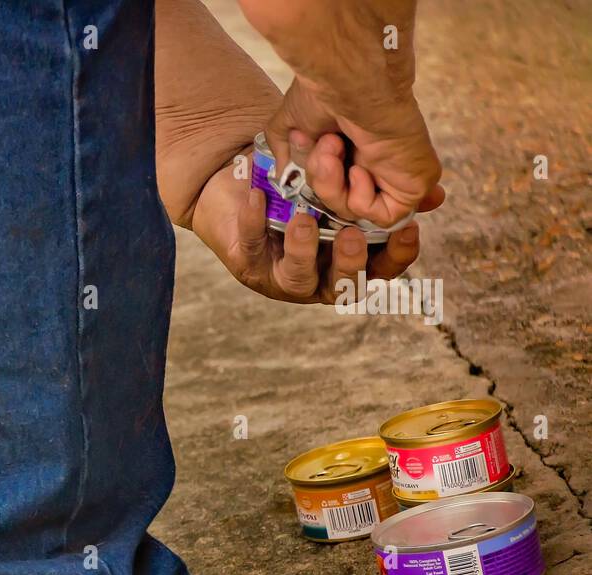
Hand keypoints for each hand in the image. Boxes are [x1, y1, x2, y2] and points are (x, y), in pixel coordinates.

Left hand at [191, 158, 421, 303]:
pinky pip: (252, 244)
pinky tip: (257, 198)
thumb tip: (435, 195)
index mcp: (351, 261)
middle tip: (352, 234)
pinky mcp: (248, 261)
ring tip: (304, 219)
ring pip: (296, 276)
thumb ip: (387, 190)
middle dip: (349, 261)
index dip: (398, 255)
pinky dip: (253, 222)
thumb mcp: (347, 184)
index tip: (408, 229)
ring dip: (302, 250)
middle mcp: (320, 278)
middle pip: (342, 284)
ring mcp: (282, 276)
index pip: (383, 269)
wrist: (246, 188)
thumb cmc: (307, 190)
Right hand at [265, 79, 445, 228]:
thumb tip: (283, 173)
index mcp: (353, 150)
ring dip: (334, 185)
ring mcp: (397, 174)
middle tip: (324, 145)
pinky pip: (383, 217)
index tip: (318, 165)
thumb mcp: (291, 126)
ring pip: (356, 210)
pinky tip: (359, 169)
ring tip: (335, 148)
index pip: (341, 187)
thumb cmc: (325, 95)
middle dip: (321, 179)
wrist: (350, 83)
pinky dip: (361, 199)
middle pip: (340, 202)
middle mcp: (376, 162)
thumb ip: (285, 150)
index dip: (330, 187)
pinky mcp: (414, 185)